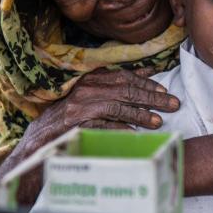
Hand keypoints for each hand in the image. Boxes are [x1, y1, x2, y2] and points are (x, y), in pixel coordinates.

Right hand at [17, 68, 179, 153]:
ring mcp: (80, 108)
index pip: (124, 77)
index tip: (164, 90)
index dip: (146, 83)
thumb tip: (148, 73)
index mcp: (90, 80)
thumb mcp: (91, 97)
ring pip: (117, 107)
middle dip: (152, 98)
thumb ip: (115, 86)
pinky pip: (103, 126)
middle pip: (125, 91)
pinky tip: (134, 134)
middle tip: (173, 104)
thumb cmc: (70, 118)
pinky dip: (120, 130)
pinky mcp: (76, 126)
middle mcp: (85, 90)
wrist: (39, 139)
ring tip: (158, 121)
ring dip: (140, 114)